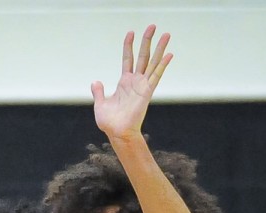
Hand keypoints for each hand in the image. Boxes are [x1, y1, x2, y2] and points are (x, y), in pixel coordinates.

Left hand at [91, 26, 172, 142]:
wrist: (117, 133)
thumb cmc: (110, 122)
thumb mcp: (100, 104)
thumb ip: (98, 92)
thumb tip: (96, 82)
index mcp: (124, 82)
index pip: (128, 59)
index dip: (129, 45)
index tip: (130, 32)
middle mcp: (135, 82)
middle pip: (143, 56)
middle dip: (147, 40)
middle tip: (153, 26)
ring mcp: (142, 86)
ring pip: (152, 62)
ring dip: (159, 48)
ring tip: (166, 34)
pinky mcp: (147, 92)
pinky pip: (156, 76)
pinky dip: (163, 65)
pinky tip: (170, 54)